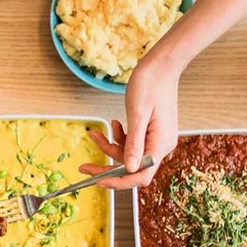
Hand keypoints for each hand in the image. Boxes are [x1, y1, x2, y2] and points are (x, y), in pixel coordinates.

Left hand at [80, 52, 181, 188]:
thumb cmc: (150, 84)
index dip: (119, 181)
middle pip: (132, 167)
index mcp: (160, 144)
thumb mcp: (137, 114)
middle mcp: (161, 145)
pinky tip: (113, 124)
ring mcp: (157, 138)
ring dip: (111, 147)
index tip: (97, 181)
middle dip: (107, 166)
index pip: (140, 175)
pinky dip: (120, 137)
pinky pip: (133, 142)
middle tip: (84, 166)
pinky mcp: (152, 131)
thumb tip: (129, 169)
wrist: (161, 64)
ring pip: (130, 154)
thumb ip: (133, 143)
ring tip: (96, 133)